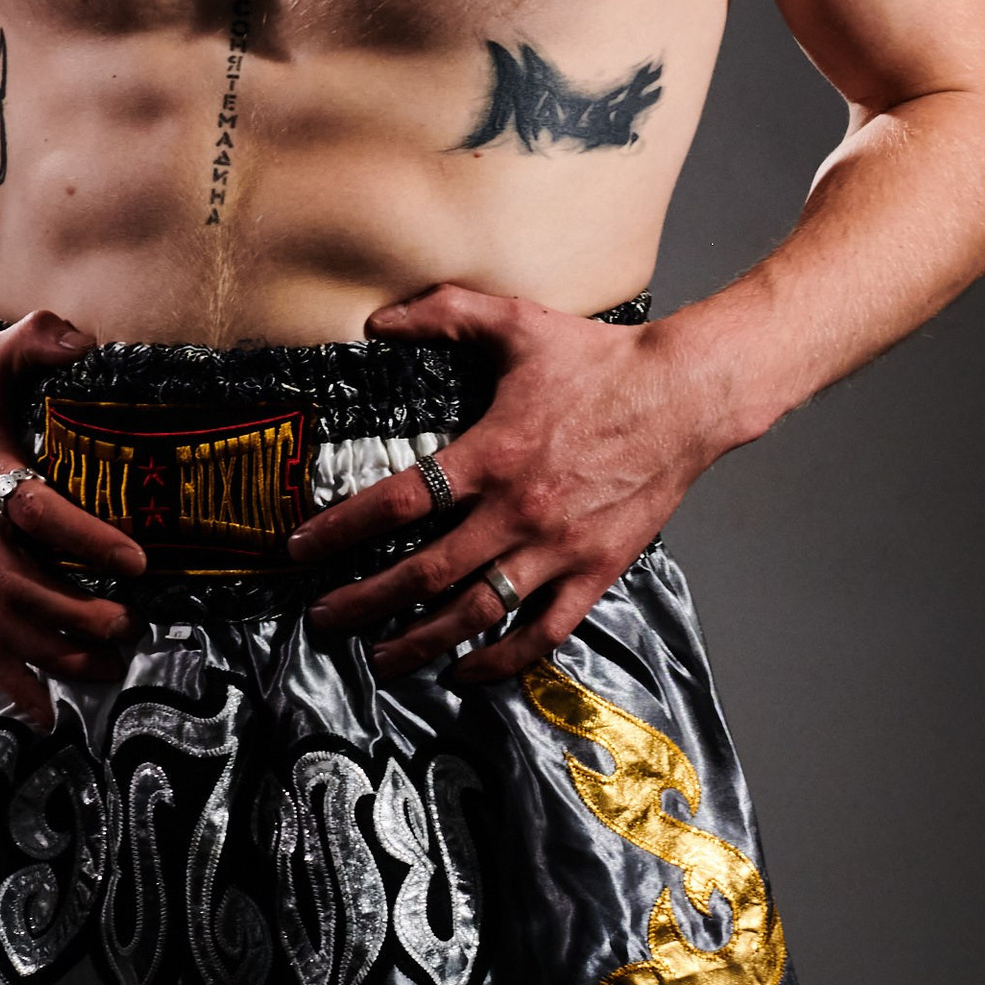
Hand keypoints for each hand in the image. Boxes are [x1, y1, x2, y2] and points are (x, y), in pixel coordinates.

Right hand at [0, 311, 146, 727]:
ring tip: (110, 667)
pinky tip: (47, 710)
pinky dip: (13, 679)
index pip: (34, 510)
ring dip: (55, 655)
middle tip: (129, 626)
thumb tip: (88, 342)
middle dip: (75, 616)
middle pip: (16, 586)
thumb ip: (41, 338)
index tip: (136, 560)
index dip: (85, 538)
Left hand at [289, 286, 716, 684]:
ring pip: (477, 614)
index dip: (343, 531)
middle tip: (322, 620)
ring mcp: (558, 549)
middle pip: (426, 574)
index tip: (300, 551)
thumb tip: (377, 320)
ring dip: (422, 643)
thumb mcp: (517, 322)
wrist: (685, 395)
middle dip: (365, 603)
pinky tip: (468, 672)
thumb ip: (444, 312)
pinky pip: (542, 632)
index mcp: (493, 454)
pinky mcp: (595, 571)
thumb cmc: (601, 359)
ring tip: (381, 658)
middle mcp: (519, 511)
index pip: (400, 502)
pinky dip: (501, 661)